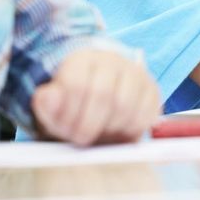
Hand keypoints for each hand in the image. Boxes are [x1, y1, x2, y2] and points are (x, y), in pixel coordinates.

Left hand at [31, 48, 159, 144]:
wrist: (97, 100)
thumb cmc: (73, 105)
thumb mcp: (53, 107)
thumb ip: (47, 104)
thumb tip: (47, 96)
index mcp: (82, 60)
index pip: (77, 85)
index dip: (70, 114)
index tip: (66, 131)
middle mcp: (112, 60)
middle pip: (103, 94)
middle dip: (89, 125)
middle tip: (83, 140)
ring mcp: (135, 73)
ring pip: (126, 105)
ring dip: (110, 130)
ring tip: (100, 136)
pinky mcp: (152, 89)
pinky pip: (146, 113)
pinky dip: (132, 130)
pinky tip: (119, 133)